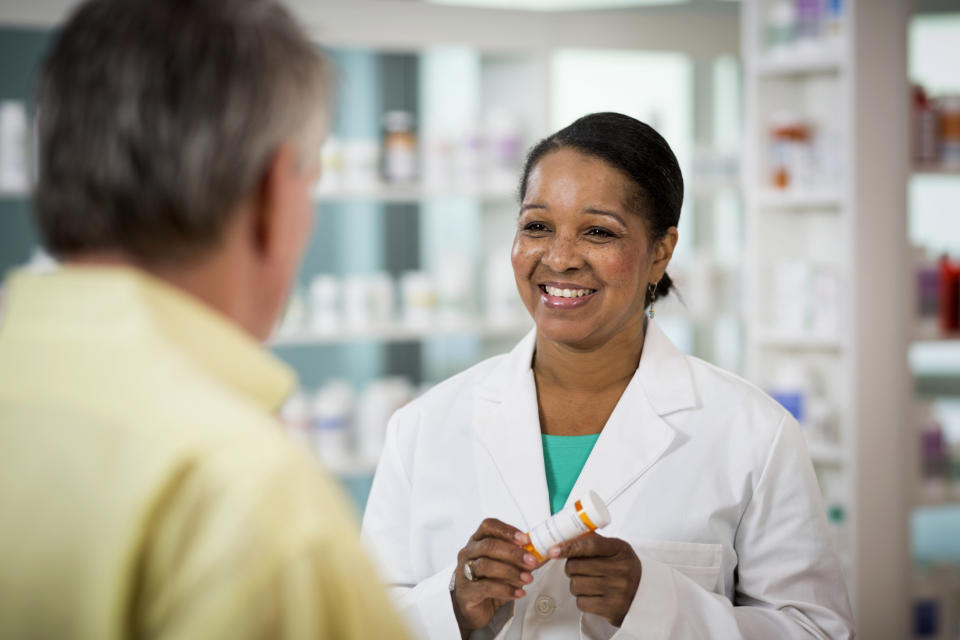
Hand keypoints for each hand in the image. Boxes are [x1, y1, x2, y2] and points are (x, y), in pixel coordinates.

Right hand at [451, 518, 538, 636]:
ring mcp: (464, 571)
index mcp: (478, 540)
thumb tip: (546, 552)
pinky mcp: (466, 590)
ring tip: (527, 579)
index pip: (489, 526)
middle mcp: (469, 553)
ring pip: (486, 565)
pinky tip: (518, 592)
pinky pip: (485, 587)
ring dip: (511, 572)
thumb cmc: (491, 580)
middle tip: (531, 561)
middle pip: (489, 545)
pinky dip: (505, 589)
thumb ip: (523, 557)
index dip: (507, 530)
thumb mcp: (508, 565)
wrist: (477, 606)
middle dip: (513, 553)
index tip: (525, 539)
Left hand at [549, 533, 641, 626]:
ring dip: (576, 585)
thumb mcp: (616, 550)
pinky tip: (594, 596)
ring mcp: (619, 590)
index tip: (553, 550)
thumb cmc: (624, 569)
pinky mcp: (613, 609)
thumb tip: (566, 535)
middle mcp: (622, 569)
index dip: (569, 547)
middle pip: (576, 566)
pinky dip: (583, 600)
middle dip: (571, 568)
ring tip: (588, 584)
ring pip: (576, 585)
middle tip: (578, 570)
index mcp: (621, 550)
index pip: (590, 545)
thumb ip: (594, 541)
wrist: (644, 595)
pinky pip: (582, 603)